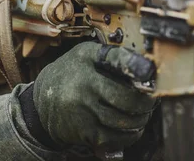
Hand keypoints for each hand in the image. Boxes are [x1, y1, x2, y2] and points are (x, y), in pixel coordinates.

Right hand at [29, 42, 156, 150]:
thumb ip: (114, 56)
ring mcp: (83, 113)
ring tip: (143, 114)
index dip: (139, 69)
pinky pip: (114, 139)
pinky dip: (130, 135)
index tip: (151, 74)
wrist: (41, 100)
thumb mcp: (87, 54)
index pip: (119, 62)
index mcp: (88, 64)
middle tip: (151, 101)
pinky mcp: (84, 133)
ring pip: (124, 122)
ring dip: (141, 120)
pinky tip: (133, 128)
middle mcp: (85, 89)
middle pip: (128, 100)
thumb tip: (146, 66)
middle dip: (146, 103)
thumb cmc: (72, 72)